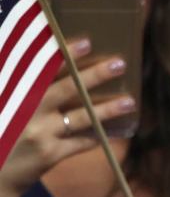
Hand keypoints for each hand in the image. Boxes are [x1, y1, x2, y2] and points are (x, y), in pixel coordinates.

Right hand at [0, 39, 136, 196]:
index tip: (86, 41)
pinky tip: (115, 130)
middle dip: (94, 75)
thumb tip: (49, 69)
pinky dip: (98, 136)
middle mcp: (26, 109)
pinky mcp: (50, 154)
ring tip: (129, 101)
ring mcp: (39, 133)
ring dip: (107, 109)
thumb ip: (23, 87)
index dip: (64, 54)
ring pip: (80, 117)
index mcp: (15, 90)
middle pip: (67, 88)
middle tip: (119, 64)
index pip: (43, 67)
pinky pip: (81, 143)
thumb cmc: (2, 132)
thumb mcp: (6, 105)